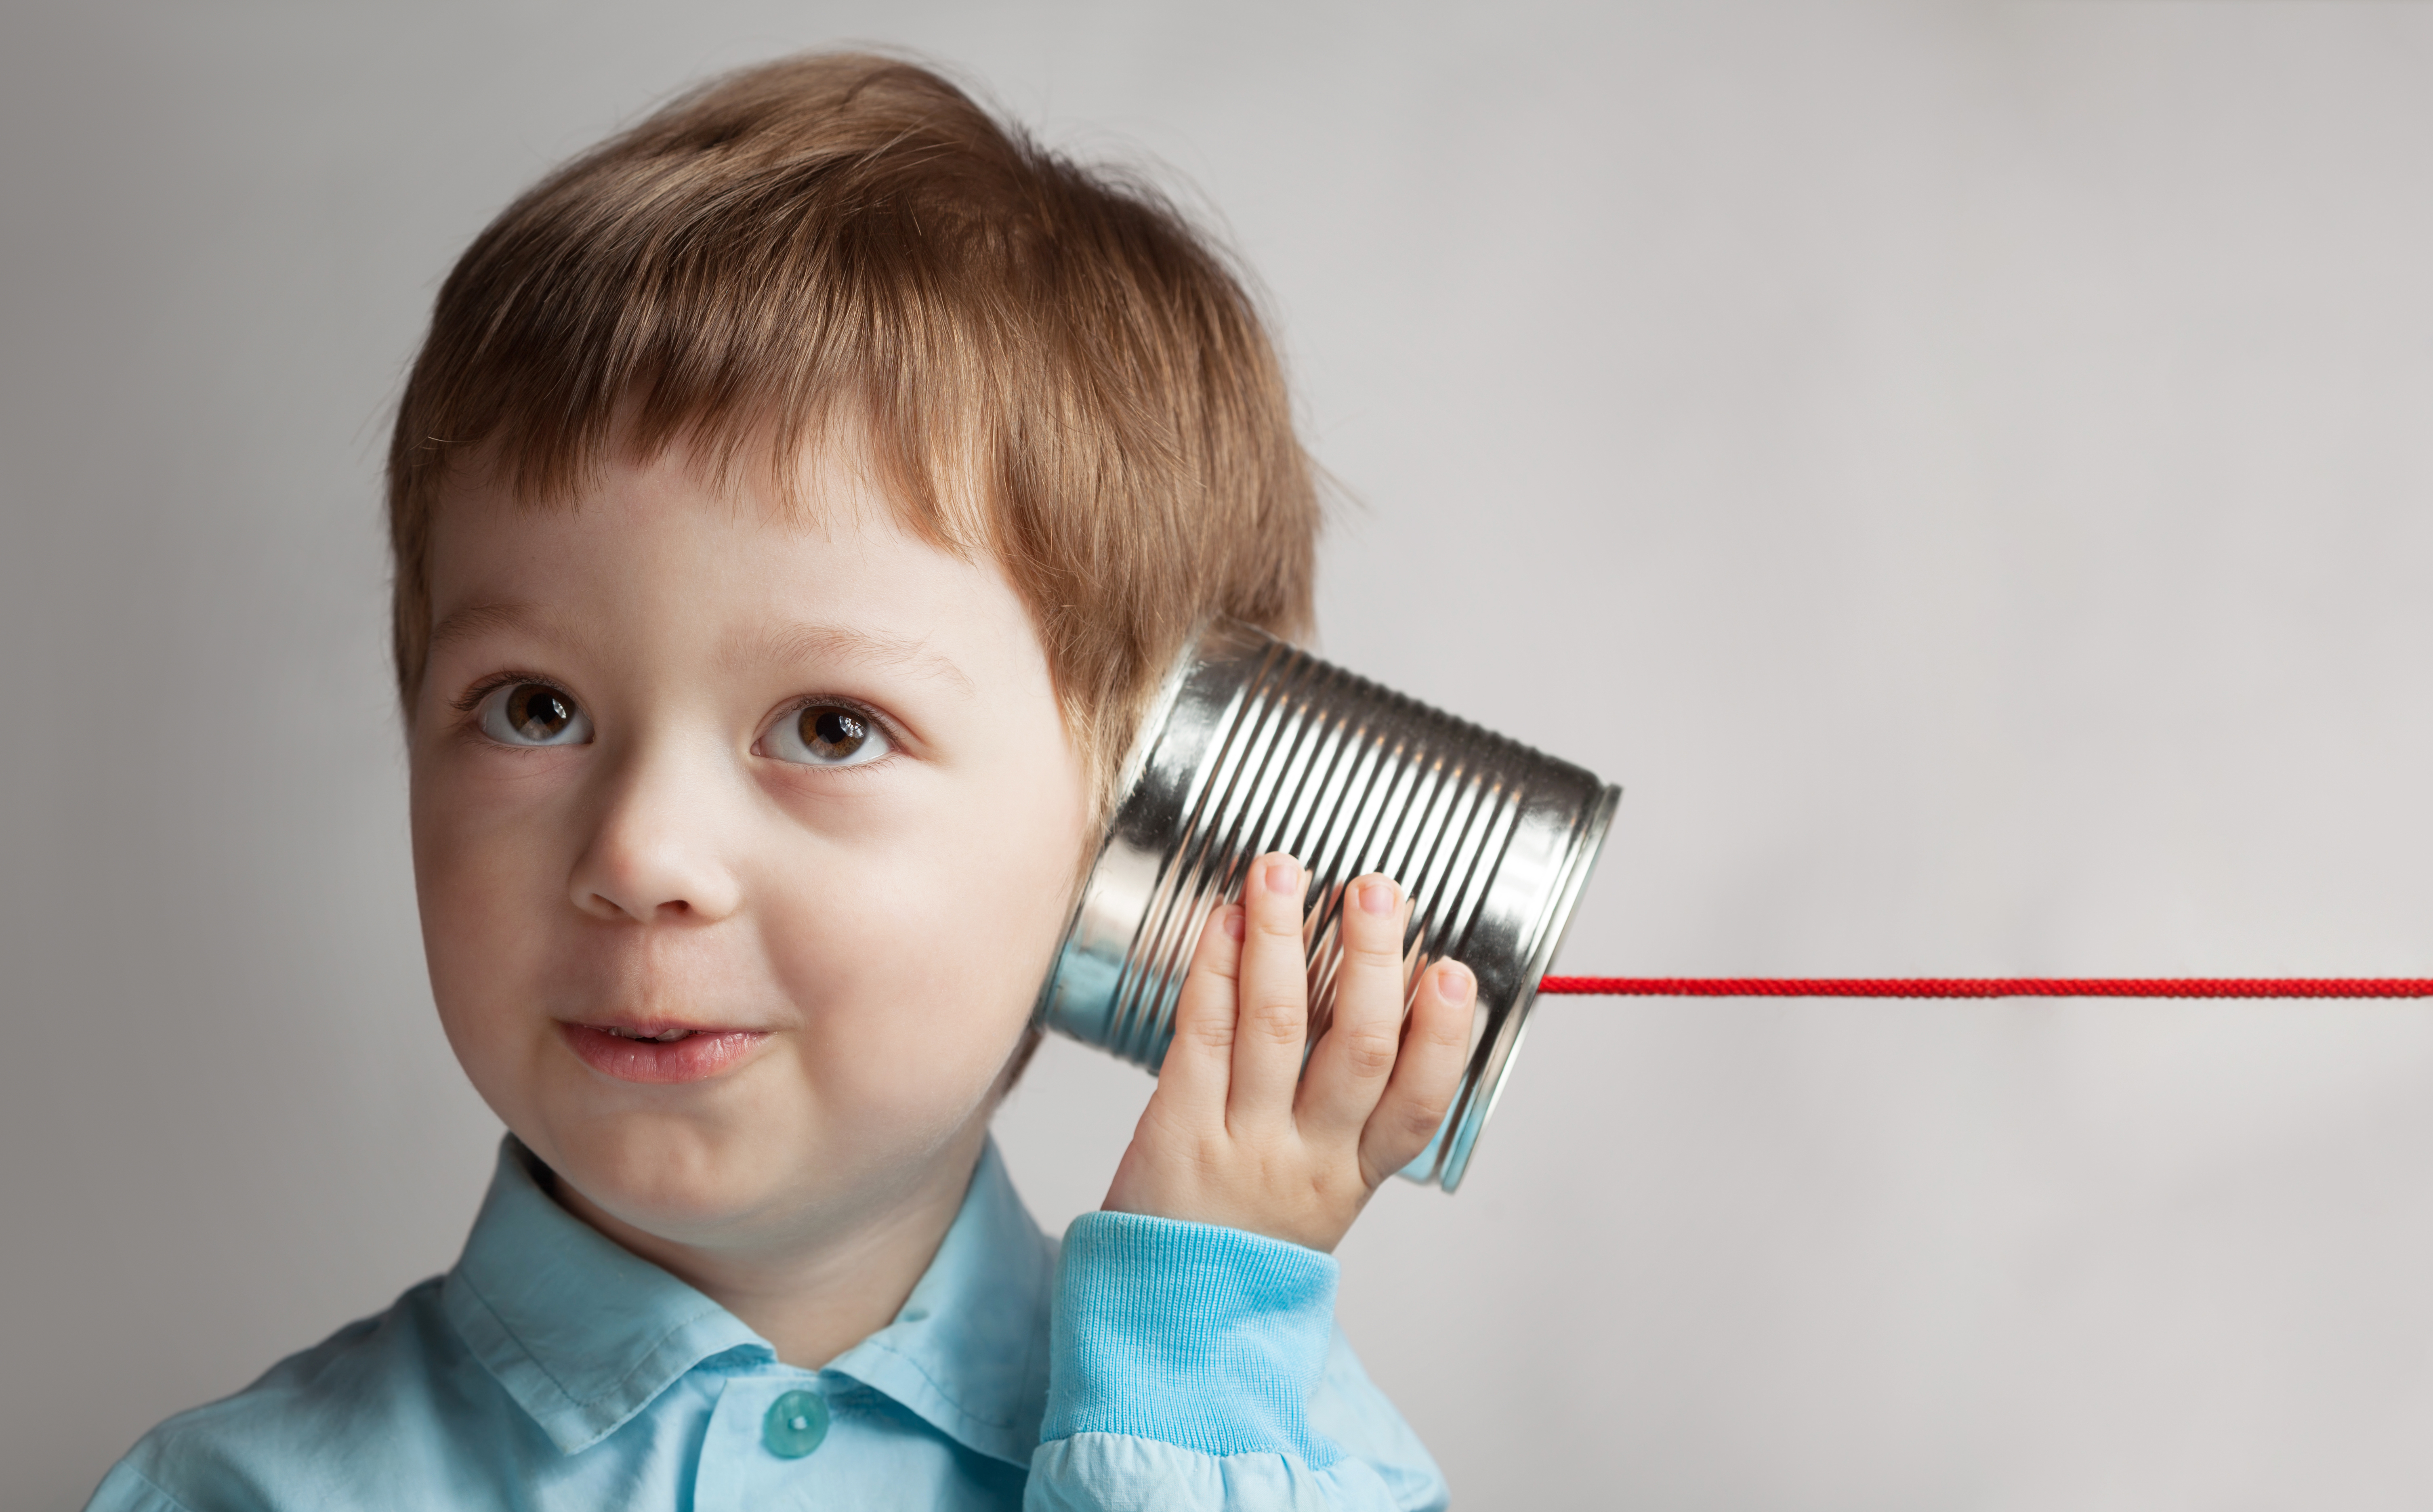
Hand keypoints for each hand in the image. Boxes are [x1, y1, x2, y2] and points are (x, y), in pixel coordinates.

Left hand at [1100, 852, 1476, 1251]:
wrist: (1168, 1312)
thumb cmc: (1248, 1232)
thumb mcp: (1324, 1191)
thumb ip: (1354, 1113)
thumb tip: (1390, 994)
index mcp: (1357, 1175)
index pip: (1419, 1103)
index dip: (1443, 1035)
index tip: (1453, 971)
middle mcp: (1308, 1159)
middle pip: (1358, 1051)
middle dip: (1372, 962)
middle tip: (1376, 891)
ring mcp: (1242, 1144)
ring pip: (1276, 1028)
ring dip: (1282, 939)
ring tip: (1284, 872)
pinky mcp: (1177, 1129)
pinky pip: (1201, 1036)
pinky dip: (1215, 970)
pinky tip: (1224, 920)